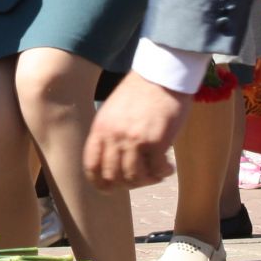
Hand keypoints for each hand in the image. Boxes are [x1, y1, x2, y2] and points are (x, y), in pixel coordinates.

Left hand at [84, 72, 190, 190]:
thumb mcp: (113, 110)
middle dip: (127, 184)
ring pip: (134, 177)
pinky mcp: (155, 141)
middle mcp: (114, 136)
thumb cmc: (140, 91)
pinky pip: (156, 170)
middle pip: (113, 176)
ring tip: (157, 173)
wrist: (162, 73)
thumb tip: (112, 162)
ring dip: (147, 180)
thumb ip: (109, 134)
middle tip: (141, 179)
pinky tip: (169, 166)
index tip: (112, 187)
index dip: (100, 182)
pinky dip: (163, 173)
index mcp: (100, 128)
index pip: (91, 166)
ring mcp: (134, 140)